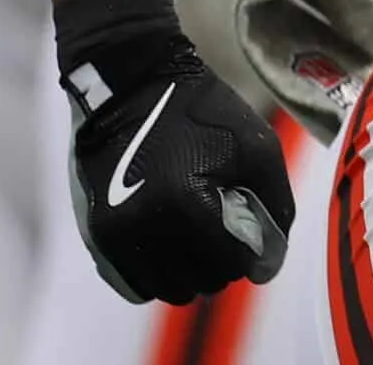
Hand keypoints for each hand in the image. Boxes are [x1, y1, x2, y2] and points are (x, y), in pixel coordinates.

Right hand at [55, 0, 293, 303]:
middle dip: (223, 261)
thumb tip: (268, 265)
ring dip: (191, 271)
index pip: (234, 264)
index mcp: (186, 205)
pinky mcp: (97, 235)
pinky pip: (135, 284)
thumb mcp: (256, 147)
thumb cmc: (202, 111)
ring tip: (199, 234)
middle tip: (226, 226)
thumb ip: (275, 207)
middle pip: (202, 282)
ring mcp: (115, 236)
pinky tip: (172, 243)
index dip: (253, 250)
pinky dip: (158, 273)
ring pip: (168, 289)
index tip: (252, 226)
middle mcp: (145, 228)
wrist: (133, 84)